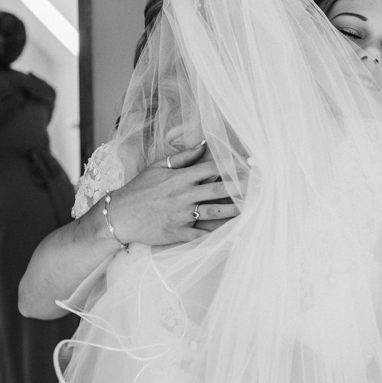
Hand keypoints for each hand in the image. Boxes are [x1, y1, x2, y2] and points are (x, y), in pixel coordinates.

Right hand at [106, 143, 240, 246]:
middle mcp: (183, 196)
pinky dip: (218, 237)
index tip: (249, 165)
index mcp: (180, 178)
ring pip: (214, 212)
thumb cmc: (139, 189)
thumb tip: (203, 145)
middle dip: (240, 188)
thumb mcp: (158, 167)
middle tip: (261, 186)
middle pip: (218, 190)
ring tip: (253, 208)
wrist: (119, 215)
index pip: (212, 169)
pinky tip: (234, 237)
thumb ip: (183, 157)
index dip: (232, 166)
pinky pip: (202, 236)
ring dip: (235, 210)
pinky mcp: (178, 233)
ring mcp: (182, 215)